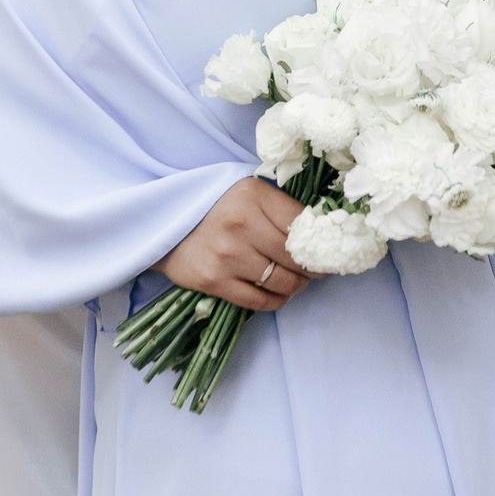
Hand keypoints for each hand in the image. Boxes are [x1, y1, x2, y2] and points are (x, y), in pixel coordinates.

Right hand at [160, 177, 316, 311]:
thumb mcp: (250, 194)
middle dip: (311, 269)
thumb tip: (322, 234)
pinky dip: (276, 301)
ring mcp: (227, 255)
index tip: (328, 252)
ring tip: (295, 282)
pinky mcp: (214, 281)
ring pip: (281, 282)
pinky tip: (278, 294)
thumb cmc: (217, 207)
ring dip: (295, 286)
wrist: (166, 224)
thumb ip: (281, 209)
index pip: (303, 224)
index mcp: (254, 196)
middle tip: (314, 270)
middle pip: (295, 257)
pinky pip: (260, 301)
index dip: (321, 243)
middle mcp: (241, 224)